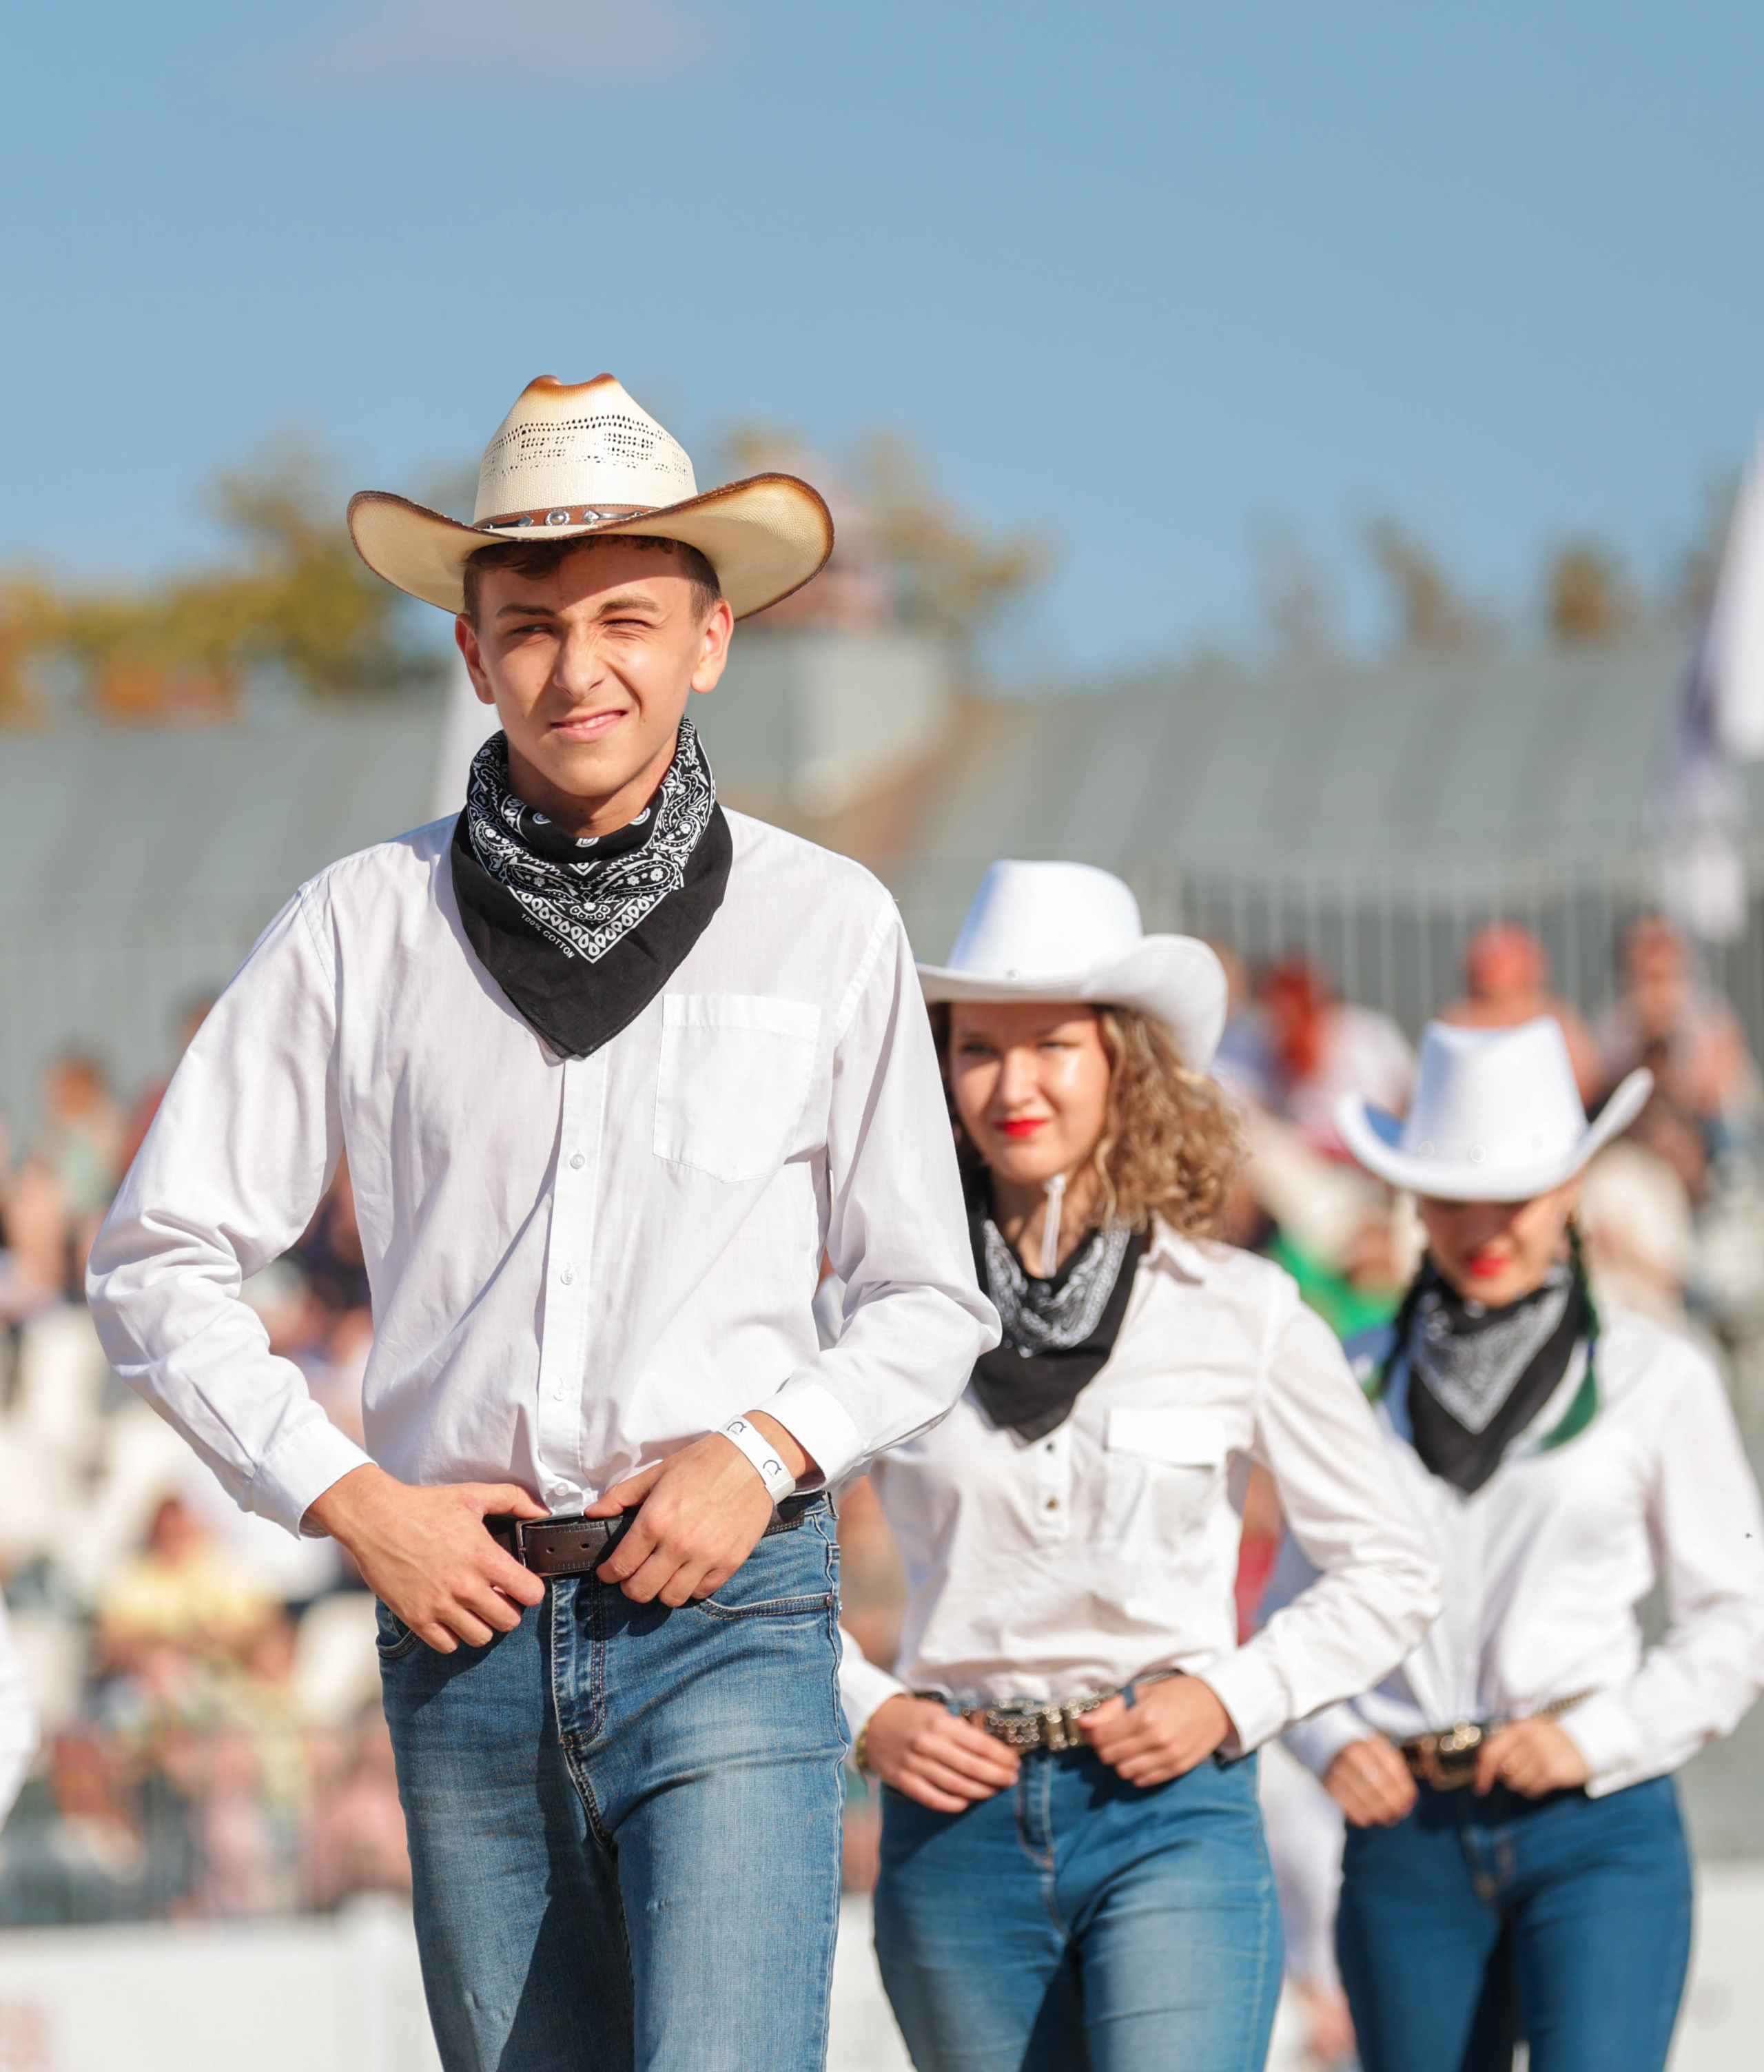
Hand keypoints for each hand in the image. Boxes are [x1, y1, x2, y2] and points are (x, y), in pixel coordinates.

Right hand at [303, 1464, 548, 1653]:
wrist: (375, 1519)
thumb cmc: (425, 1506)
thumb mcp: (473, 1494)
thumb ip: (514, 1500)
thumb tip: (541, 1513)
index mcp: (484, 1558)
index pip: (530, 1594)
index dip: (531, 1590)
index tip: (522, 1584)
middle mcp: (465, 1587)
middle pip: (509, 1622)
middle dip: (509, 1609)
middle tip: (498, 1596)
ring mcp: (440, 1606)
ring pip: (481, 1637)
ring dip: (482, 1624)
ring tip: (474, 1607)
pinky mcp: (416, 1618)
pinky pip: (447, 1645)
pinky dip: (452, 1635)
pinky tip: (449, 1615)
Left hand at [588, 1412, 817, 1606]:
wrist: (752, 1460)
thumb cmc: (703, 1463)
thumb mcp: (657, 1472)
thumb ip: (621, 1496)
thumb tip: (593, 1513)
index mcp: (655, 1520)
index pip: (620, 1566)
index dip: (608, 1573)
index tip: (608, 1572)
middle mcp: (679, 1544)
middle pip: (641, 1591)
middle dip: (630, 1587)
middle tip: (632, 1576)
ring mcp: (706, 1557)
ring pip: (671, 1598)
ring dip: (660, 1590)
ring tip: (661, 1576)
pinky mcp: (730, 1563)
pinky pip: (702, 1592)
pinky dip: (691, 1587)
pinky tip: (688, 1571)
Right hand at [861, 1695, 1019, 1812]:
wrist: (870, 1724)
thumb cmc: (911, 1717)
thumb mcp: (936, 1713)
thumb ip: (960, 1729)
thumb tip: (991, 1747)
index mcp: (939, 1724)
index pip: (979, 1744)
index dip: (1001, 1756)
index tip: (1014, 1762)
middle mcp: (928, 1745)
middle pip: (972, 1768)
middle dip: (997, 1775)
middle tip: (1012, 1780)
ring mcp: (914, 1765)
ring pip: (956, 1786)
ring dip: (980, 1791)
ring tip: (995, 1791)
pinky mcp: (903, 1782)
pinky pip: (934, 1799)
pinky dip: (954, 1803)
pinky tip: (967, 1802)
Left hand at [1079, 1675, 1232, 1786]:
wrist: (1216, 1706)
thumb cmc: (1178, 1694)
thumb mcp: (1143, 1692)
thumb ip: (1111, 1708)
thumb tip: (1083, 1723)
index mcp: (1144, 1717)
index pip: (1102, 1738)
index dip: (1092, 1735)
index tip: (1094, 1730)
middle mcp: (1155, 1740)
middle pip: (1110, 1757)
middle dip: (1104, 1748)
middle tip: (1109, 1738)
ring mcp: (1168, 1757)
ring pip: (1125, 1772)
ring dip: (1119, 1762)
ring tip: (1125, 1748)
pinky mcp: (1177, 1769)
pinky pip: (1144, 1781)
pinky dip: (1136, 1772)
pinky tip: (1140, 1757)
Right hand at [1323, 1736, 1416, 1826]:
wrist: (1328, 1747)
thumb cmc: (1362, 1755)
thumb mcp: (1380, 1752)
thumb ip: (1396, 1772)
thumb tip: (1408, 1800)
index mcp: (1371, 1744)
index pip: (1394, 1771)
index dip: (1404, 1791)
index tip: (1408, 1803)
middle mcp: (1354, 1754)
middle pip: (1381, 1787)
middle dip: (1393, 1805)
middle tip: (1398, 1815)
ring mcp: (1339, 1769)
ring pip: (1367, 1800)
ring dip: (1380, 1813)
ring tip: (1386, 1818)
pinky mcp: (1328, 1784)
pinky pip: (1350, 1808)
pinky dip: (1362, 1816)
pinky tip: (1368, 1817)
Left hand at [1475, 1716, 1589, 1796]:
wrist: (1586, 1742)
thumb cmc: (1552, 1740)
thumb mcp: (1529, 1732)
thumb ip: (1508, 1744)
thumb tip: (1485, 1768)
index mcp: (1518, 1728)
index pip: (1491, 1752)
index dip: (1482, 1772)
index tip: (1480, 1787)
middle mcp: (1528, 1741)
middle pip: (1503, 1772)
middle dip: (1508, 1777)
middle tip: (1522, 1771)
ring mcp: (1541, 1756)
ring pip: (1516, 1783)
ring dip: (1522, 1784)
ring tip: (1535, 1773)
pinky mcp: (1553, 1772)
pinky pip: (1532, 1790)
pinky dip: (1534, 1790)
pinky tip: (1543, 1780)